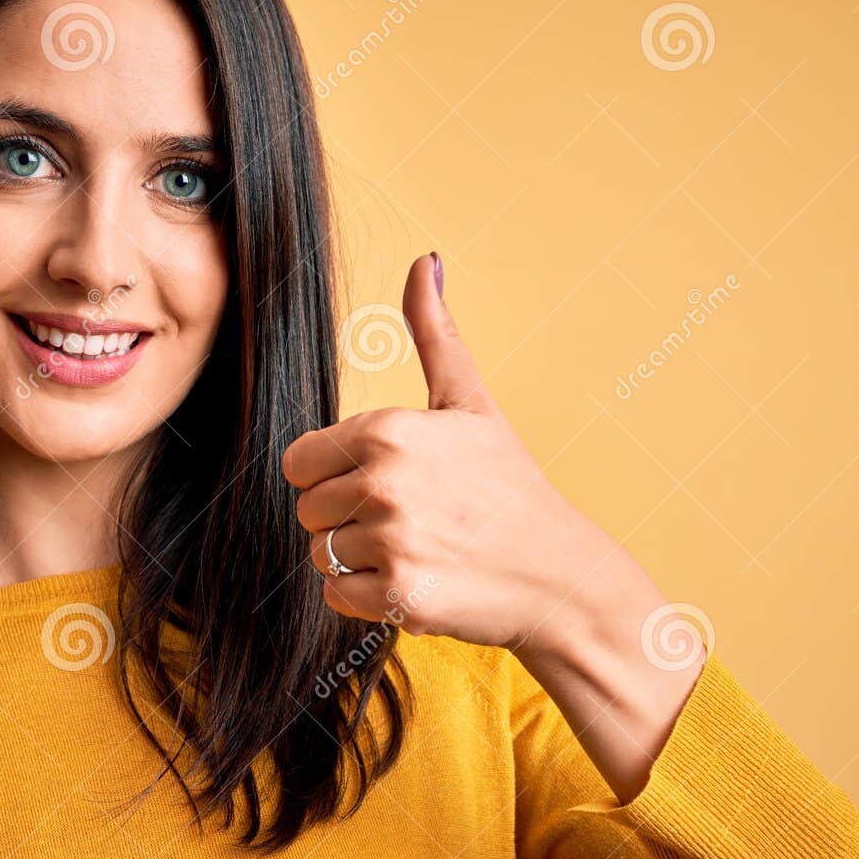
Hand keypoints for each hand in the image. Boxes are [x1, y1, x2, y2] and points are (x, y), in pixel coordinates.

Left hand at [281, 252, 607, 650]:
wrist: (559, 573)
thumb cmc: (509, 485)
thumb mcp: (471, 402)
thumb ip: (435, 334)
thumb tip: (425, 260)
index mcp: (389, 429)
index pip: (298, 461)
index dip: (331, 475)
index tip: (378, 482)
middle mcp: (385, 480)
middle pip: (306, 510)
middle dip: (344, 519)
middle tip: (406, 521)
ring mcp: (392, 539)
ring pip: (320, 554)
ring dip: (357, 560)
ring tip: (416, 550)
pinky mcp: (398, 595)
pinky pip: (336, 596)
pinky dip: (367, 598)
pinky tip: (414, 581)